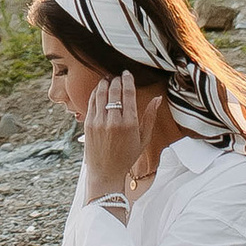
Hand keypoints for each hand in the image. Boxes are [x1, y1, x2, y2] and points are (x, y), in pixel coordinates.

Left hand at [83, 71, 146, 199]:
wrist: (106, 172)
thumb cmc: (127, 156)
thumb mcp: (143, 139)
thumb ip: (150, 117)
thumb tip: (158, 99)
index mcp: (129, 123)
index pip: (128, 93)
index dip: (128, 80)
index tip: (127, 74)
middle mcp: (113, 121)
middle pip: (114, 91)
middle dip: (117, 80)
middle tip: (118, 75)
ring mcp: (98, 122)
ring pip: (101, 94)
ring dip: (104, 83)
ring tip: (108, 79)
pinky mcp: (88, 124)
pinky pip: (91, 102)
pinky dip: (95, 93)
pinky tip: (99, 90)